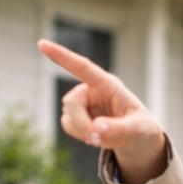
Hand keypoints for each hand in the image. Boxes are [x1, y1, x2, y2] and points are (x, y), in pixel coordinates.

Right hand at [38, 39, 166, 183]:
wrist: (137, 139)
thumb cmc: (141, 128)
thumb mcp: (137, 129)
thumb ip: (119, 129)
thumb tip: (96, 128)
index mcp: (108, 85)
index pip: (82, 68)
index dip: (62, 56)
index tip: (42, 44)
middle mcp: (92, 90)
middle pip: (72, 101)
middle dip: (81, 122)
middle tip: (97, 138)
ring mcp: (83, 103)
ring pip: (68, 116)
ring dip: (82, 131)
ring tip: (104, 138)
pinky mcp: (77, 116)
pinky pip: (68, 126)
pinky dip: (80, 135)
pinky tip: (96, 137)